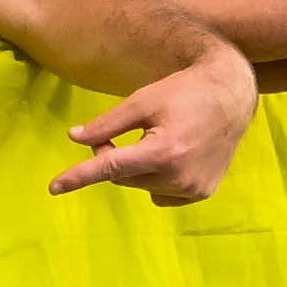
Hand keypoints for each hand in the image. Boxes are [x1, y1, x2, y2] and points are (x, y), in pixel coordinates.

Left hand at [50, 43, 254, 205]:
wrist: (232, 96)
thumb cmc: (184, 91)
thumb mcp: (142, 100)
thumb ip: (107, 124)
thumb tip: (75, 138)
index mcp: (164, 151)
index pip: (110, 168)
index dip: (79, 176)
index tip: (54, 187)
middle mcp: (180, 176)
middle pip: (122, 177)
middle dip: (112, 158)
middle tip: (118, 134)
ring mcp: (193, 189)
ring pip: (140, 186)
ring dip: (136, 168)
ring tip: (156, 137)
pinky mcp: (202, 193)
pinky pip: (160, 194)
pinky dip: (156, 179)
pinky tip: (172, 156)